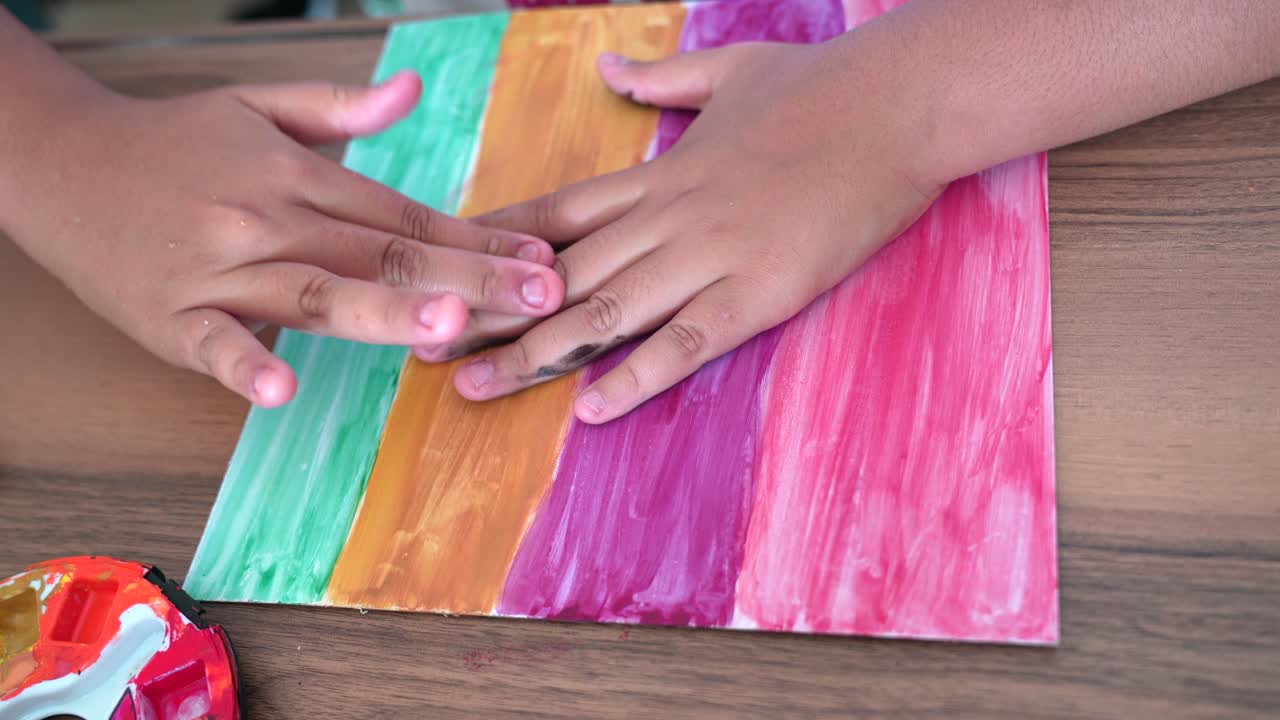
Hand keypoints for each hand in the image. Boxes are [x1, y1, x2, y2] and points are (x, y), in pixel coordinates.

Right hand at [1, 71, 564, 406]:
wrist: (58, 162)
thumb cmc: (171, 141)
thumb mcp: (257, 104)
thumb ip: (341, 106)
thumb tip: (414, 91)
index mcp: (297, 175)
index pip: (405, 216)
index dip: (476, 240)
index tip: (539, 260)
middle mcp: (268, 219)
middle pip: (381, 254)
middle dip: (468, 279)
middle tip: (542, 298)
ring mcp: (220, 268)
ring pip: (315, 293)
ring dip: (385, 311)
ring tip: (451, 324)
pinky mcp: (170, 315)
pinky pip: (213, 344)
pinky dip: (245, 365)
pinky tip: (284, 388)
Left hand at [437, 41, 941, 422]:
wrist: (901, 101)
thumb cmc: (822, 85)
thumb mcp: (729, 69)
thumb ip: (661, 81)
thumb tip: (609, 68)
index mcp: (659, 170)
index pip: (556, 212)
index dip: (494, 246)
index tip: (442, 269)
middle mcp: (669, 214)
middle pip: (560, 271)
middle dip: (491, 311)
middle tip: (426, 345)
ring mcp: (712, 252)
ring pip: (606, 310)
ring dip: (536, 352)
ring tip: (477, 387)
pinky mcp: (761, 288)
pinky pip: (687, 340)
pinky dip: (637, 375)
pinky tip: (590, 409)